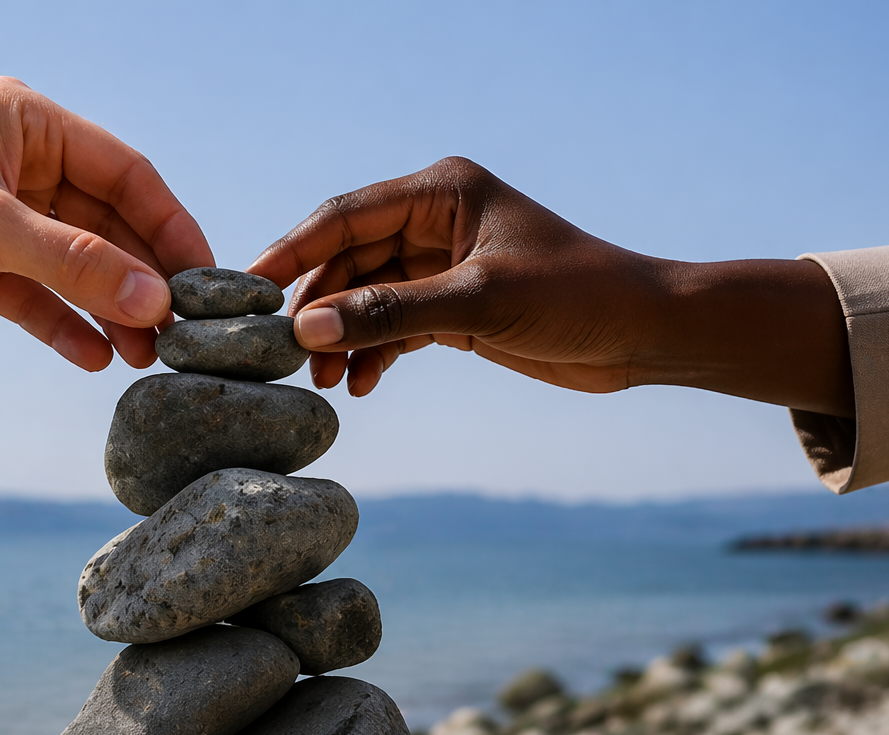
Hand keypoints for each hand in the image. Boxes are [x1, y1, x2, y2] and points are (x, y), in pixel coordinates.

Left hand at [0, 77, 212, 371]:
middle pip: (108, 226)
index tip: (208, 279)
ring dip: (110, 309)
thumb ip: (75, 264)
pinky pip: (37, 296)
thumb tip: (155, 301)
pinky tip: (95, 360)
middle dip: (142, 279)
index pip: (128, 175)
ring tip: (145, 357)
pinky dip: (65, 325)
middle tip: (182, 333)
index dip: (172, 226)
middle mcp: (26, 166)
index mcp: (33, 126)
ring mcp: (3, 217)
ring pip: (76, 266)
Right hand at [248, 157, 850, 416]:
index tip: (245, 290)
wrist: (644, 335)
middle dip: (315, 308)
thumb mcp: (478, 305)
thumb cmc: (576, 298)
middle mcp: (434, 221)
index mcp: (440, 192)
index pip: (344, 217)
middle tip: (278, 354)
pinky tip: (360, 387)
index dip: (291, 252)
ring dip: (341, 338)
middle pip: (347, 261)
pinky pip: (392, 326)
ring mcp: (441, 265)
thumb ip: (389, 314)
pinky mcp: (454, 306)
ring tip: (321, 384)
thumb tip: (305, 327)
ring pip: (366, 299)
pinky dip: (373, 354)